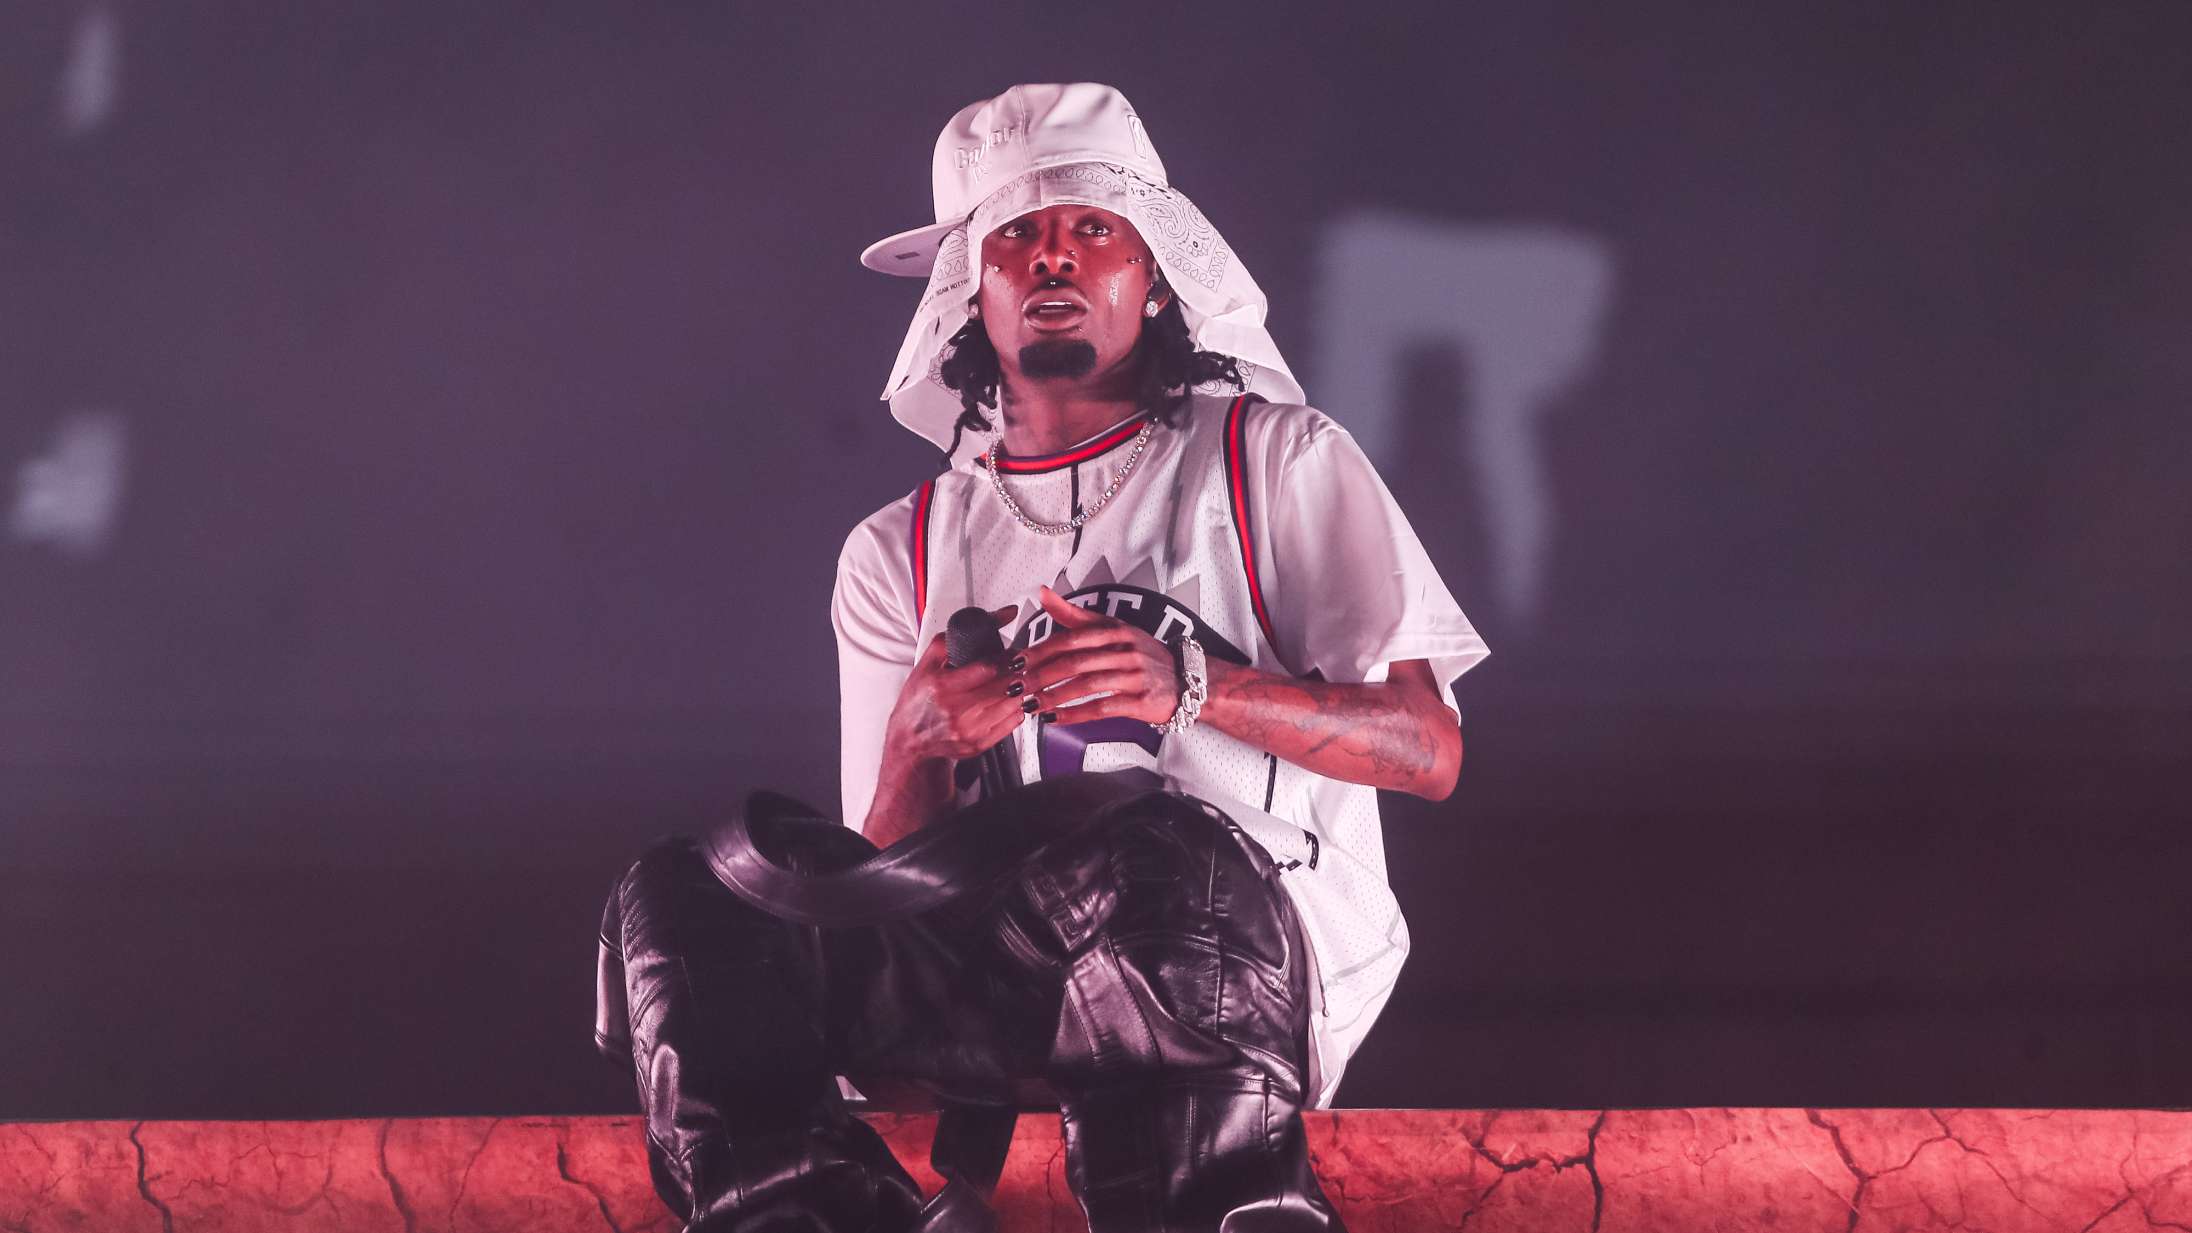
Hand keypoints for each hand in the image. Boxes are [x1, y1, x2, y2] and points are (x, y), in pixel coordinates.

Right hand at [881, 604, 1029, 764]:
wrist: (910, 739)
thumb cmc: (918, 699)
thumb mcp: (927, 662)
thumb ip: (956, 637)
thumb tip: (999, 615)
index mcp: (942, 687)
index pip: (988, 668)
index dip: (1007, 658)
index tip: (1013, 654)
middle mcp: (955, 710)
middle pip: (1004, 686)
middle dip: (1018, 672)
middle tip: (1020, 665)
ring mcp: (968, 730)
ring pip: (1012, 704)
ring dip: (1019, 690)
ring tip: (1015, 681)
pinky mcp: (978, 744)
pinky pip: (1012, 723)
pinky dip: (1016, 708)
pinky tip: (1008, 700)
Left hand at [1018, 586, 1180, 725]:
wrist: (1186, 680)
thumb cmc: (1143, 654)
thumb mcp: (1114, 629)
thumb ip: (1075, 615)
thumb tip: (1043, 592)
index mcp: (1115, 631)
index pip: (1071, 638)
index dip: (1041, 650)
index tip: (1016, 662)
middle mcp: (1125, 650)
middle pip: (1075, 662)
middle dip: (1041, 676)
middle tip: (1017, 688)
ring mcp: (1134, 676)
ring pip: (1087, 685)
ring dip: (1055, 697)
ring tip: (1031, 706)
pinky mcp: (1140, 700)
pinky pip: (1103, 707)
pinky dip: (1076, 715)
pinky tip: (1056, 719)